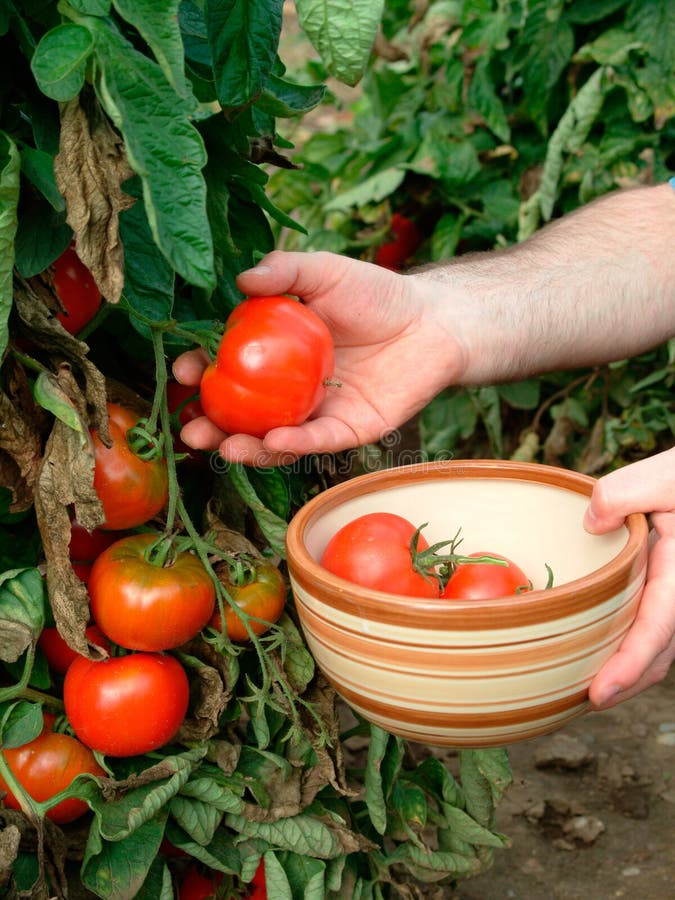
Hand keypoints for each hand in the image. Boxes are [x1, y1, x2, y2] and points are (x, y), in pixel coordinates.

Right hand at [172, 250, 461, 465]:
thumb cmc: (376, 294)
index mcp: (274, 354)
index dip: (201, 371)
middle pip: (241, 415)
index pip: (227, 367)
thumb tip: (242, 278)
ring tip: (225, 447)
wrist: (433, 321)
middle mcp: (289, 390)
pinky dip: (296, 444)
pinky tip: (275, 440)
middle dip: (211, 427)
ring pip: (273, 440)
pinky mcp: (349, 431)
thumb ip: (286, 271)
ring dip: (246, 448)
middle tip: (190, 430)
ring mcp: (316, 414)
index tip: (183, 369)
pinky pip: (318, 442)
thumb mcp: (325, 273)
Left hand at [586, 446, 674, 708]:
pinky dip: (631, 645)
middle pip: (661, 652)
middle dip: (627, 683)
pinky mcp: (668, 588)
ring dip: (630, 669)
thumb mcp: (666, 476)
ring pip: (660, 645)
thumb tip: (590, 522)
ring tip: (588, 687)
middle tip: (583, 702)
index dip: (630, 664)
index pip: (659, 627)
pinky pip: (654, 625)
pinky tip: (601, 647)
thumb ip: (626, 492)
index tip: (599, 693)